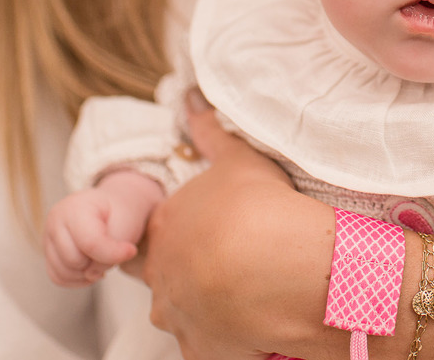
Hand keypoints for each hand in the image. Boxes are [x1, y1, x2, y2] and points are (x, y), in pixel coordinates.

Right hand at [43, 171, 162, 286]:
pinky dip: (77, 279)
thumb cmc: (121, 214)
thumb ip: (110, 252)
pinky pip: (58, 278)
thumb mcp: (126, 226)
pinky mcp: (48, 252)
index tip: (131, 251)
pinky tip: (92, 268)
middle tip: (113, 251)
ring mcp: (48, 236)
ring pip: (64, 272)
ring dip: (87, 273)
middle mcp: (55, 220)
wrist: (115, 206)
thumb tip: (89, 275)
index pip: (90, 243)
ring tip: (103, 258)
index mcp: (75, 207)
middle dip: (98, 262)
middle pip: (75, 261)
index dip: (112, 254)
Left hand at [130, 91, 337, 359]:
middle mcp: (161, 276)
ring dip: (211, 304)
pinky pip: (212, 345)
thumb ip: (210, 133)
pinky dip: (230, 336)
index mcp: (165, 229)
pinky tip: (258, 320)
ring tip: (253, 291)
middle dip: (195, 270)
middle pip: (168, 276)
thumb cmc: (256, 208)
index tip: (216, 233)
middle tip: (236, 261)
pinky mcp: (203, 350)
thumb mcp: (237, 160)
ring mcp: (179, 316)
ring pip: (186, 312)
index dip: (187, 232)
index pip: (158, 234)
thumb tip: (189, 98)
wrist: (275, 268)